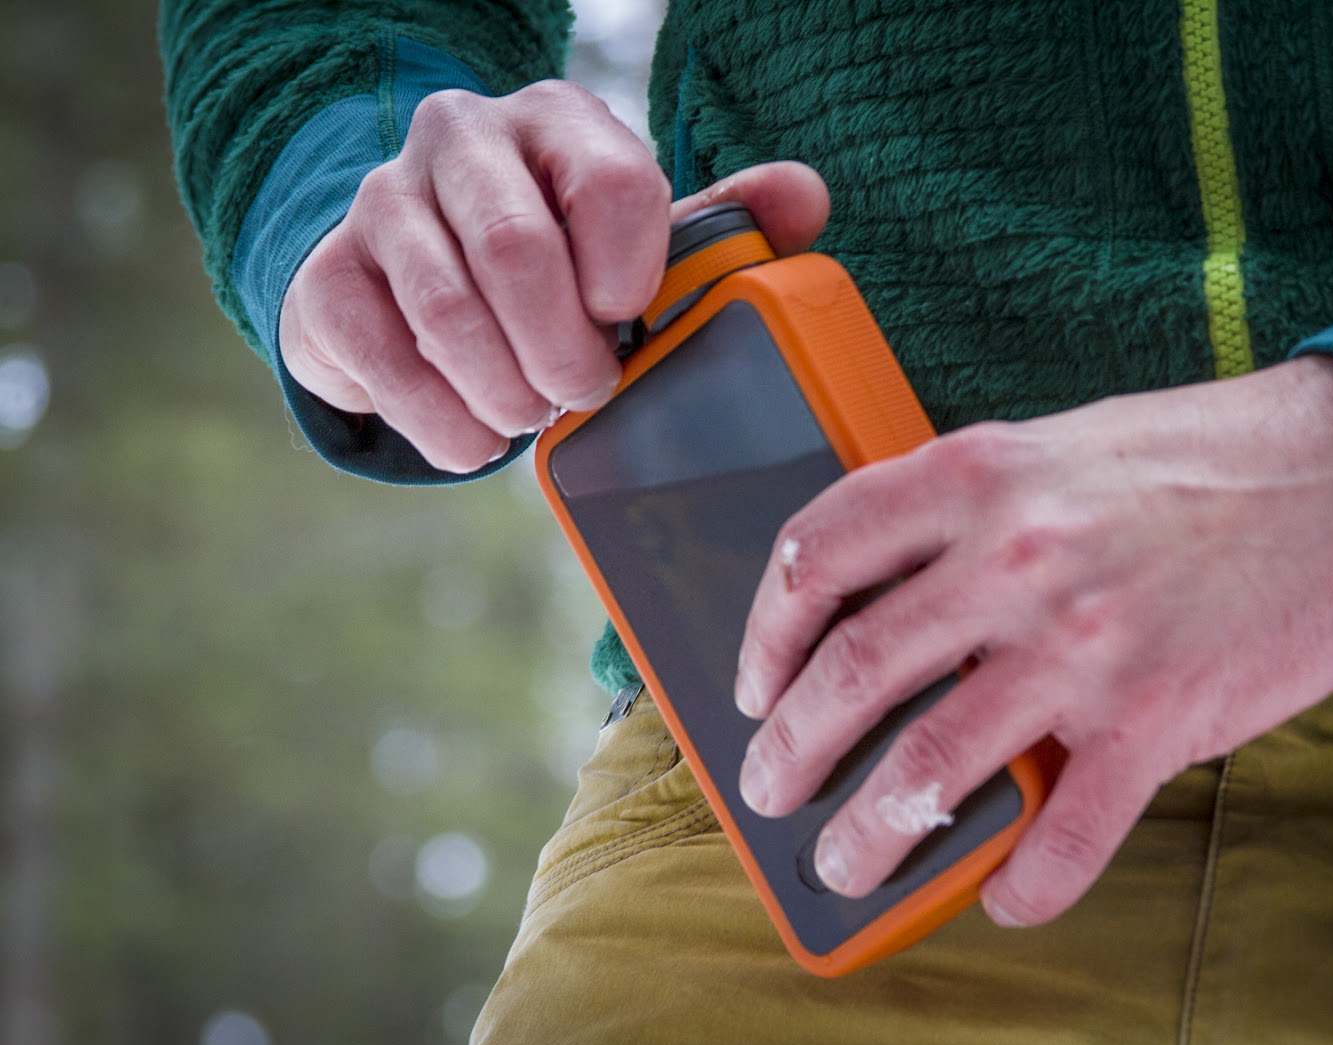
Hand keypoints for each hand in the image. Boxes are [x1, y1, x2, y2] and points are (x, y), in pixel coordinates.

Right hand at [278, 81, 828, 472]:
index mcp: (560, 123)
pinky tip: (476, 434)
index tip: (625, 320)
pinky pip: (385, 358)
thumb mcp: (642, 240)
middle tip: (582, 391)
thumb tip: (804, 198)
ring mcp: (386, 202)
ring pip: (448, 311)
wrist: (415, 278)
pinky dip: (442, 421)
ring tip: (529, 411)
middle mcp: (464, 140)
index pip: (613, 183)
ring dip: (503, 389)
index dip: (630, 275)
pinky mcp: (331, 275)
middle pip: (519, 252)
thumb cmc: (557, 262)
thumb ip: (724, 226)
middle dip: (564, 353)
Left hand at [733, 356, 1332, 926]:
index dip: (763, 630)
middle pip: (850, 672)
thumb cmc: (1200, 459)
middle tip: (769, 785)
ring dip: (867, 832)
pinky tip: (1002, 896)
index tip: (754, 678)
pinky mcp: (1157, 720)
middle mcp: (1014, 558)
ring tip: (845, 859)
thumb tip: (882, 597)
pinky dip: (1021, 883)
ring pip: (929, 765)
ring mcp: (1083, 646)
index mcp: (977, 475)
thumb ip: (963, 511)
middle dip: (789, 747)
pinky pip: (1064, 835)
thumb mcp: (1053, 448)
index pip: (817, 554)